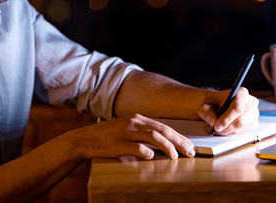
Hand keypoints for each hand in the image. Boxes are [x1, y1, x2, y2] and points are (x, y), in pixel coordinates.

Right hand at [68, 114, 195, 159]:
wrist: (85, 139)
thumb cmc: (108, 137)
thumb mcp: (126, 129)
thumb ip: (142, 132)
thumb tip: (162, 142)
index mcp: (137, 119)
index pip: (163, 126)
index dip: (178, 136)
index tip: (189, 145)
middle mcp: (134, 123)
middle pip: (162, 130)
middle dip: (179, 141)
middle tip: (190, 152)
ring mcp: (126, 132)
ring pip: (153, 136)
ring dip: (167, 146)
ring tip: (175, 156)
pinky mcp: (118, 144)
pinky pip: (136, 147)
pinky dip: (146, 152)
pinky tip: (152, 157)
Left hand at [197, 87, 258, 134]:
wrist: (219, 105)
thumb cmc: (214, 104)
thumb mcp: (206, 106)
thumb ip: (207, 113)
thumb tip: (213, 122)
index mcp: (241, 93)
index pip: (237, 107)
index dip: (227, 119)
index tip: (217, 126)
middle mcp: (251, 102)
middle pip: (240, 120)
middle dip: (226, 128)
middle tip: (215, 130)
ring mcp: (254, 114)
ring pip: (240, 128)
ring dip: (227, 131)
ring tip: (216, 128)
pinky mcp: (253, 124)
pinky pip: (242, 132)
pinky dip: (231, 133)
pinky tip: (224, 128)